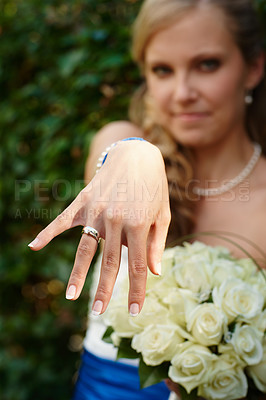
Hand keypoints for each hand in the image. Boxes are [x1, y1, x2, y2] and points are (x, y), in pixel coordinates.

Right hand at [28, 140, 170, 314]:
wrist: (137, 154)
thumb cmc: (153, 186)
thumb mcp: (162, 213)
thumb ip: (157, 243)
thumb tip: (155, 273)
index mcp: (138, 224)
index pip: (138, 266)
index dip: (137, 291)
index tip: (134, 312)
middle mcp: (116, 220)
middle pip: (110, 262)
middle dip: (105, 290)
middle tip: (99, 312)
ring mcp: (97, 211)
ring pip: (85, 248)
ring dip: (78, 273)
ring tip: (70, 296)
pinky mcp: (84, 201)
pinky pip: (63, 220)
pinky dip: (48, 232)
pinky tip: (34, 246)